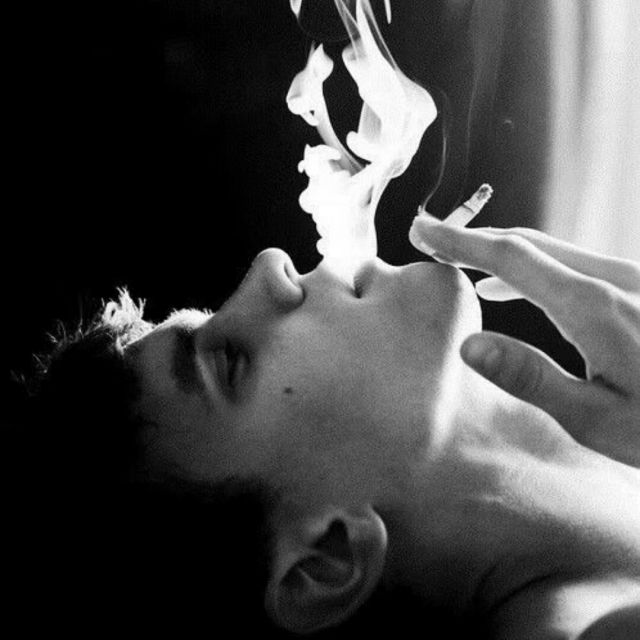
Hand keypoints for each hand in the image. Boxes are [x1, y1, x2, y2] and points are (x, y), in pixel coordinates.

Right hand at [409, 214, 639, 468]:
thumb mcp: (597, 420)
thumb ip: (531, 378)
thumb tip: (470, 344)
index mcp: (592, 308)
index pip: (510, 257)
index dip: (461, 240)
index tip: (423, 229)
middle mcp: (611, 281)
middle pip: (529, 243)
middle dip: (474, 237)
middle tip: (430, 238)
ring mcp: (628, 280)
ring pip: (550, 251)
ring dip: (500, 251)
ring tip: (460, 263)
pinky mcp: (635, 289)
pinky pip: (570, 265)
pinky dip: (529, 266)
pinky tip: (510, 285)